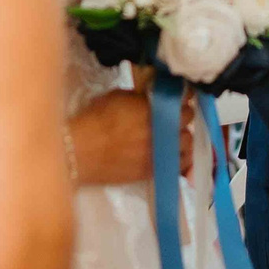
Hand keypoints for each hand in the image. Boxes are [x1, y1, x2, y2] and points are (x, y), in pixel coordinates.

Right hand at [67, 88, 195, 186]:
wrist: (80, 151)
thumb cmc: (95, 119)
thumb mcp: (118, 97)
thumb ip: (140, 98)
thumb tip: (151, 98)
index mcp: (155, 110)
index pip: (184, 105)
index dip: (182, 102)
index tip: (179, 101)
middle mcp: (163, 132)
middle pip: (188, 126)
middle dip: (183, 122)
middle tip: (175, 120)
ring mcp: (160, 154)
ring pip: (187, 148)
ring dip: (183, 142)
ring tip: (175, 140)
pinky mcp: (153, 172)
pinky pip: (176, 168)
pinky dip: (178, 161)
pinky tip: (172, 157)